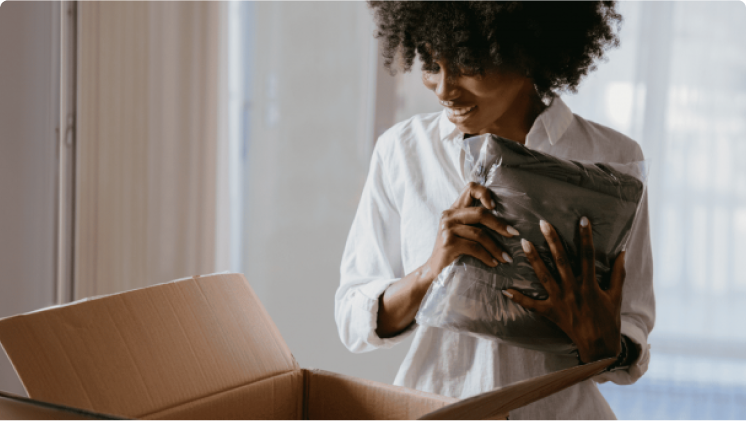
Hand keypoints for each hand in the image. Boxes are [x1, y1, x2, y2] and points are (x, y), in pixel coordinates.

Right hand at [421, 182, 518, 287]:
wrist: (435, 270)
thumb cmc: (454, 251)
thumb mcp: (463, 232)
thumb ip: (475, 223)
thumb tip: (506, 224)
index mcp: (454, 210)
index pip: (470, 189)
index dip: (484, 193)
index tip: (495, 207)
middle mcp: (449, 216)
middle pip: (480, 213)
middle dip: (499, 225)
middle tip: (513, 234)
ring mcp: (447, 229)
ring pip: (479, 234)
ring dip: (496, 247)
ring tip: (506, 258)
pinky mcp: (449, 243)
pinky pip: (474, 247)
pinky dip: (487, 256)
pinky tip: (494, 263)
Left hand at [503, 217, 625, 363]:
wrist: (599, 346)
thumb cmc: (608, 319)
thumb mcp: (616, 296)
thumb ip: (618, 273)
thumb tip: (623, 251)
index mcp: (590, 285)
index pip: (587, 255)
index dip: (585, 237)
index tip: (582, 219)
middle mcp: (573, 290)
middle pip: (561, 261)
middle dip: (553, 241)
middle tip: (543, 223)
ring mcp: (560, 301)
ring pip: (544, 276)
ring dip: (534, 259)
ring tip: (524, 243)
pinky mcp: (550, 313)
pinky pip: (532, 305)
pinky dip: (519, 298)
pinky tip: (505, 290)